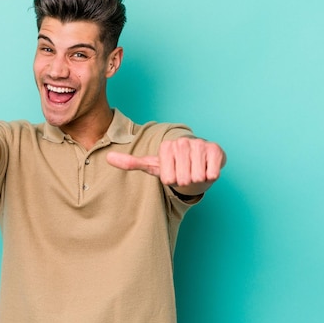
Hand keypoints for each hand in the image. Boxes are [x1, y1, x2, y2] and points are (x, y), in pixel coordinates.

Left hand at [106, 137, 225, 191]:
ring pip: (197, 177)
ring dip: (197, 178)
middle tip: (185, 172)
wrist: (199, 161)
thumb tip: (107, 158)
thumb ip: (131, 162)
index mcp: (167, 146)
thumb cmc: (174, 165)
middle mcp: (183, 142)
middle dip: (184, 180)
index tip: (173, 171)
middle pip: (182, 179)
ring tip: (195, 170)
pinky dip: (210, 175)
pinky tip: (206, 167)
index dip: (171, 179)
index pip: (168, 178)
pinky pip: (212, 174)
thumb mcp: (152, 165)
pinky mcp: (216, 150)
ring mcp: (200, 144)